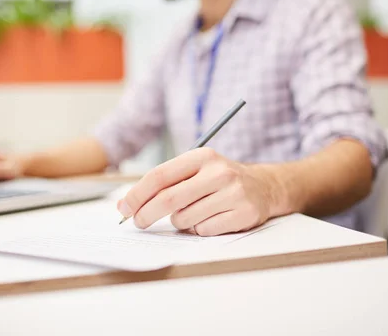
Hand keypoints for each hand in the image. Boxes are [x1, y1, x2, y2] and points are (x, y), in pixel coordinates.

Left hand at [118, 148, 288, 235]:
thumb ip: (164, 184)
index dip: (137, 194)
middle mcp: (218, 172)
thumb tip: (127, 205)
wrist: (264, 186)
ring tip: (194, 212)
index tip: (124, 209)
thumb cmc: (219, 180)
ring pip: (185, 218)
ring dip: (180, 222)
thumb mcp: (196, 170)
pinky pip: (204, 230)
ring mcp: (233, 193)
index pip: (160, 175)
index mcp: (202, 156)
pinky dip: (200, 229)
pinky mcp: (243, 213)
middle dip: (146, 214)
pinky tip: (212, 219)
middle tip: (139, 223)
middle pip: (169, 199)